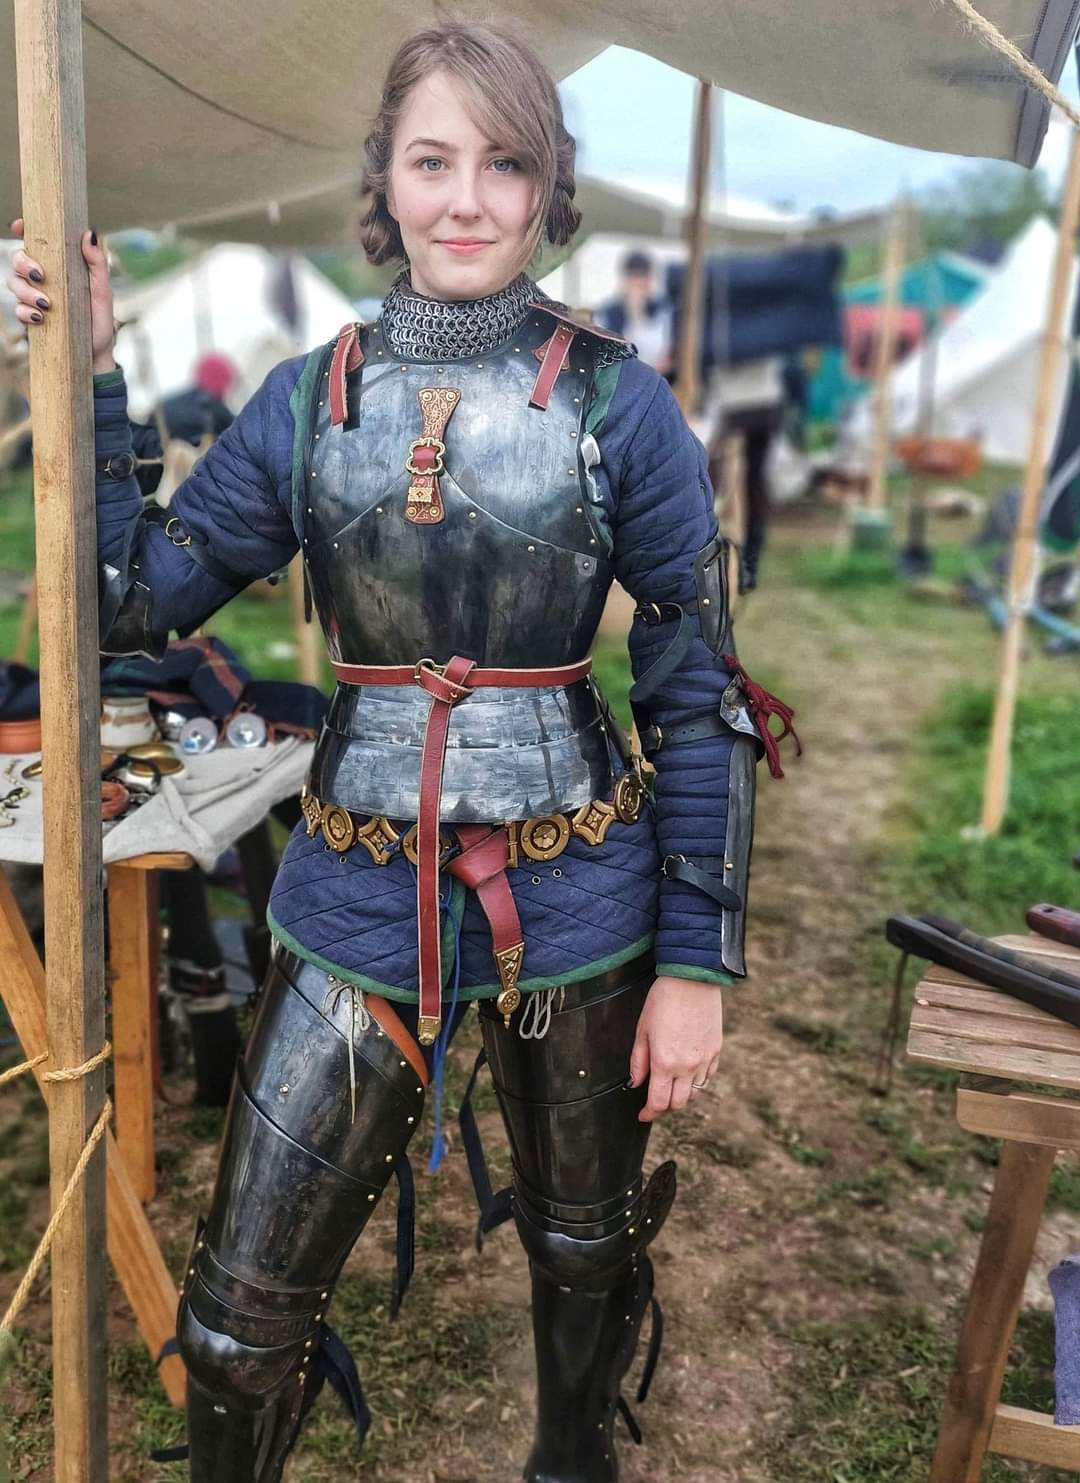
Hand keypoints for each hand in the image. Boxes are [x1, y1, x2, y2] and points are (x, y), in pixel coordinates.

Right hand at [6, 217, 116, 371]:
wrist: (96, 354)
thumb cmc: (100, 319)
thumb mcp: (103, 291)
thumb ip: (97, 263)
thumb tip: (90, 234)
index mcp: (59, 264)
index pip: (35, 241)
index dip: (23, 229)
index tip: (20, 226)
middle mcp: (43, 278)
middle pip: (17, 259)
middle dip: (23, 263)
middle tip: (40, 275)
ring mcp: (34, 296)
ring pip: (14, 282)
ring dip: (26, 291)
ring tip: (47, 304)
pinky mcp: (31, 317)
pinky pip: (18, 309)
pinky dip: (26, 312)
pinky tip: (40, 318)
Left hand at [629, 975, 722, 1121]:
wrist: (692, 979)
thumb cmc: (663, 1000)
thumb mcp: (642, 1030)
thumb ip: (638, 1061)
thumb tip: (635, 1083)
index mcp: (664, 1063)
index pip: (658, 1102)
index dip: (649, 1113)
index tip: (643, 1115)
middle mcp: (687, 1066)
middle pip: (678, 1104)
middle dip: (664, 1108)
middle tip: (655, 1102)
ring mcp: (705, 1060)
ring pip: (694, 1094)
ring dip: (681, 1096)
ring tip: (671, 1087)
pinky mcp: (716, 1051)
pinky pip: (708, 1077)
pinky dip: (697, 1082)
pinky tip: (688, 1073)